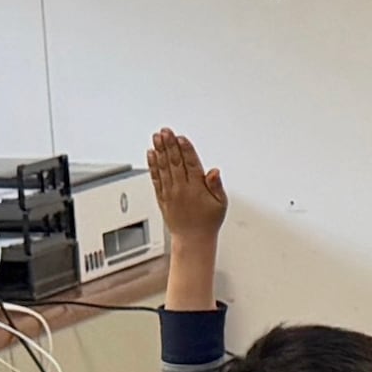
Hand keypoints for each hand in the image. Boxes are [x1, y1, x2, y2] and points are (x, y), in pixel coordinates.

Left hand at [146, 129, 228, 245]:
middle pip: (175, 162)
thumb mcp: (221, 204)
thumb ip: (216, 186)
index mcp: (197, 188)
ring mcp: (170, 192)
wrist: (192, 240)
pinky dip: (152, 165)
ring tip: (157, 137)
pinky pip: (155, 178)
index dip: (186, 150)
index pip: (191, 164)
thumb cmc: (208, 222)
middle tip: (166, 131)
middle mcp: (181, 189)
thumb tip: (213, 172)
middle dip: (170, 145)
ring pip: (163, 168)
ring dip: (160, 151)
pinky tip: (151, 154)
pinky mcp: (162, 197)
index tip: (181, 138)